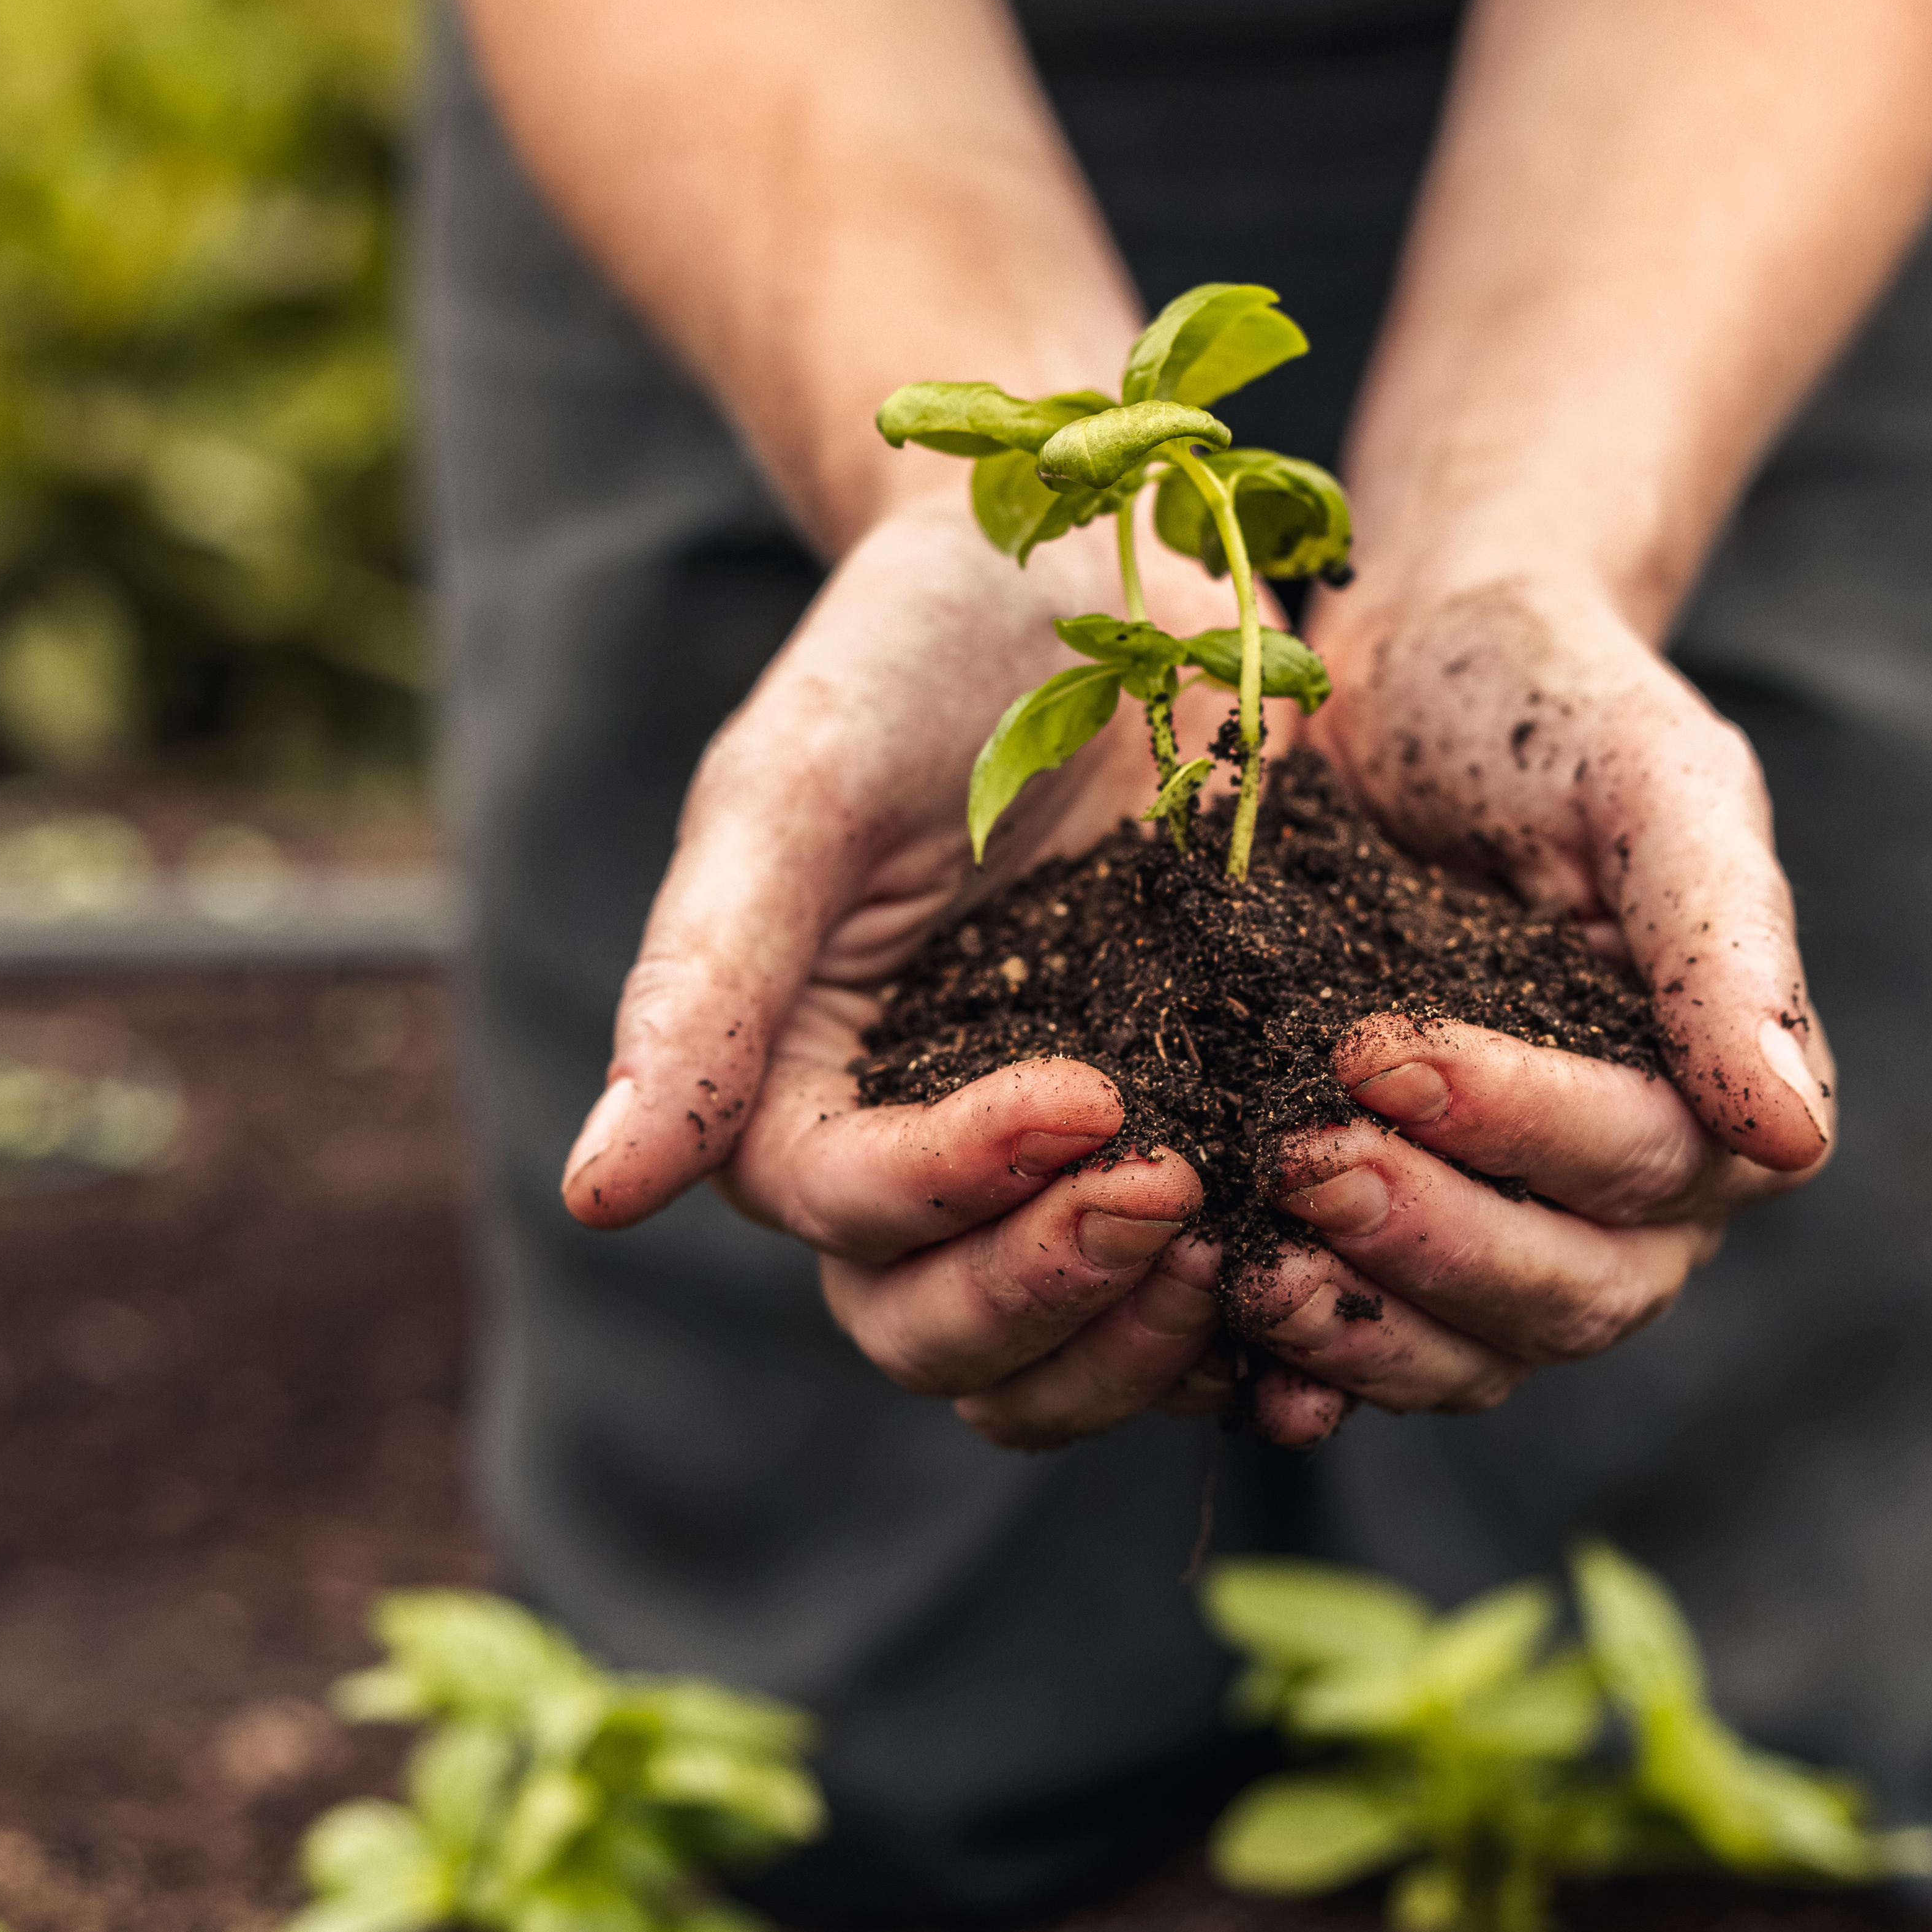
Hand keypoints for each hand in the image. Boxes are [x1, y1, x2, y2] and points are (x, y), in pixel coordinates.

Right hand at [555, 504, 1254, 1449]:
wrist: (1100, 568)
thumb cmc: (914, 648)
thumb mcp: (795, 786)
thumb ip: (702, 987)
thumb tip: (594, 1195)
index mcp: (802, 1085)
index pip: (850, 1213)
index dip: (954, 1192)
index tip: (1085, 1100)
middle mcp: (923, 1156)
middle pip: (939, 1333)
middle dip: (1050, 1294)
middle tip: (1174, 1193)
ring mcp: (1064, 1170)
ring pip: (1066, 1363)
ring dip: (1147, 1348)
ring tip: (1247, 1245)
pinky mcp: (1199, 1145)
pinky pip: (1213, 1311)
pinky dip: (1261, 1334)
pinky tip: (1337, 1304)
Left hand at [1243, 561, 1835, 1434]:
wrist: (1398, 677)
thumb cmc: (1540, 703)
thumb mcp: (1648, 775)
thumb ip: (1723, 940)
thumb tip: (1790, 1135)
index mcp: (1724, 1086)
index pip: (1650, 1162)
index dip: (1521, 1128)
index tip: (1379, 1051)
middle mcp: (1639, 1189)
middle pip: (1573, 1289)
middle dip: (1431, 1238)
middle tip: (1300, 1156)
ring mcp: (1518, 1222)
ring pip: (1478, 1350)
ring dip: (1366, 1327)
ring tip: (1249, 1265)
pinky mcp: (1398, 1235)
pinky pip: (1378, 1350)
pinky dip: (1310, 1368)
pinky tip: (1232, 1350)